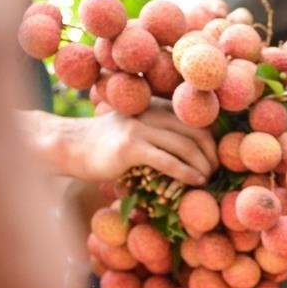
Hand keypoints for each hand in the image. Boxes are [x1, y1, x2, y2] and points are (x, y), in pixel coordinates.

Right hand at [38, 103, 218, 187]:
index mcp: (155, 106)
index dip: (210, 139)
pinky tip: (196, 181)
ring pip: (185, 146)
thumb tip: (191, 151)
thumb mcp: (136, 129)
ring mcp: (140, 128)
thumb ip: (158, 132)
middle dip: (211, 153)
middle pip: (195, 131)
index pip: (193, 119)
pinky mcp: (131, 147)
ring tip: (208, 178)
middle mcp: (150, 112)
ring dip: (202, 165)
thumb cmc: (106, 144)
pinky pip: (168, 160)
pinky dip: (187, 172)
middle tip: (216, 170)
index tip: (215, 157)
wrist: (70, 145)